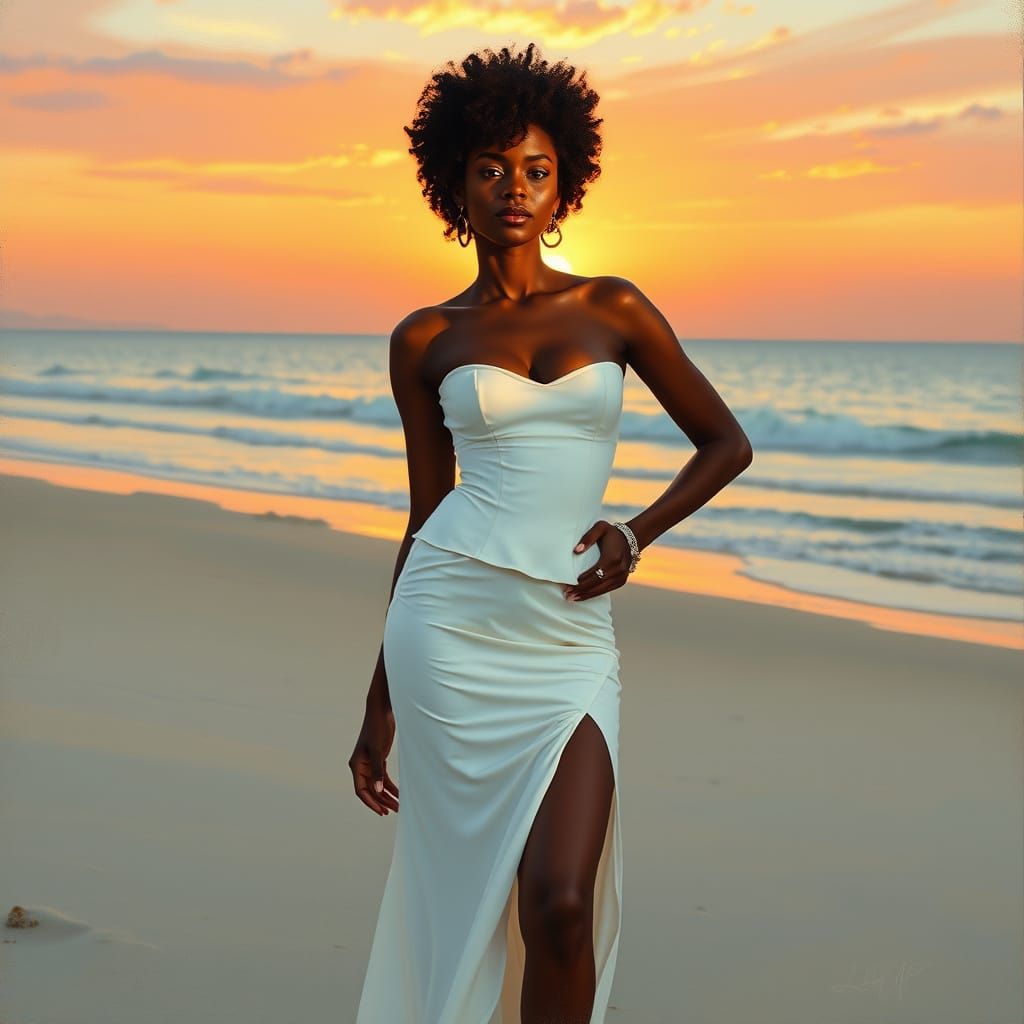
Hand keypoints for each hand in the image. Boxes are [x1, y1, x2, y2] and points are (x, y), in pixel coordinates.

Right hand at [349, 701, 399, 815]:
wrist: (381, 711)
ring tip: (398, 805)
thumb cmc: (377, 727)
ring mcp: (370, 763)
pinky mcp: (378, 759)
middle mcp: (361, 766)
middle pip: (370, 790)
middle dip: (381, 801)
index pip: (361, 790)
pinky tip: (398, 793)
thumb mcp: (378, 750)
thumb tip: (377, 790)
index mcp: (356, 765)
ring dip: (386, 795)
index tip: (382, 811)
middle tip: (393, 811)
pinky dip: (390, 785)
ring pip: (377, 784)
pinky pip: (383, 777)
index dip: (370, 802)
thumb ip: (377, 771)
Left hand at [562, 520, 632, 601]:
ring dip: (586, 595)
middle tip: (566, 595)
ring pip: (602, 590)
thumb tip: (576, 551)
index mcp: (612, 558)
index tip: (567, 586)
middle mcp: (619, 569)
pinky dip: (595, 594)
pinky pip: (607, 590)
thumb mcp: (600, 528)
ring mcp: (622, 576)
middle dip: (581, 591)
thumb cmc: (612, 533)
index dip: (580, 582)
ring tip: (572, 598)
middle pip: (597, 584)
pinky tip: (584, 596)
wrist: (631, 539)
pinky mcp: (622, 581)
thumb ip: (587, 538)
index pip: (594, 574)